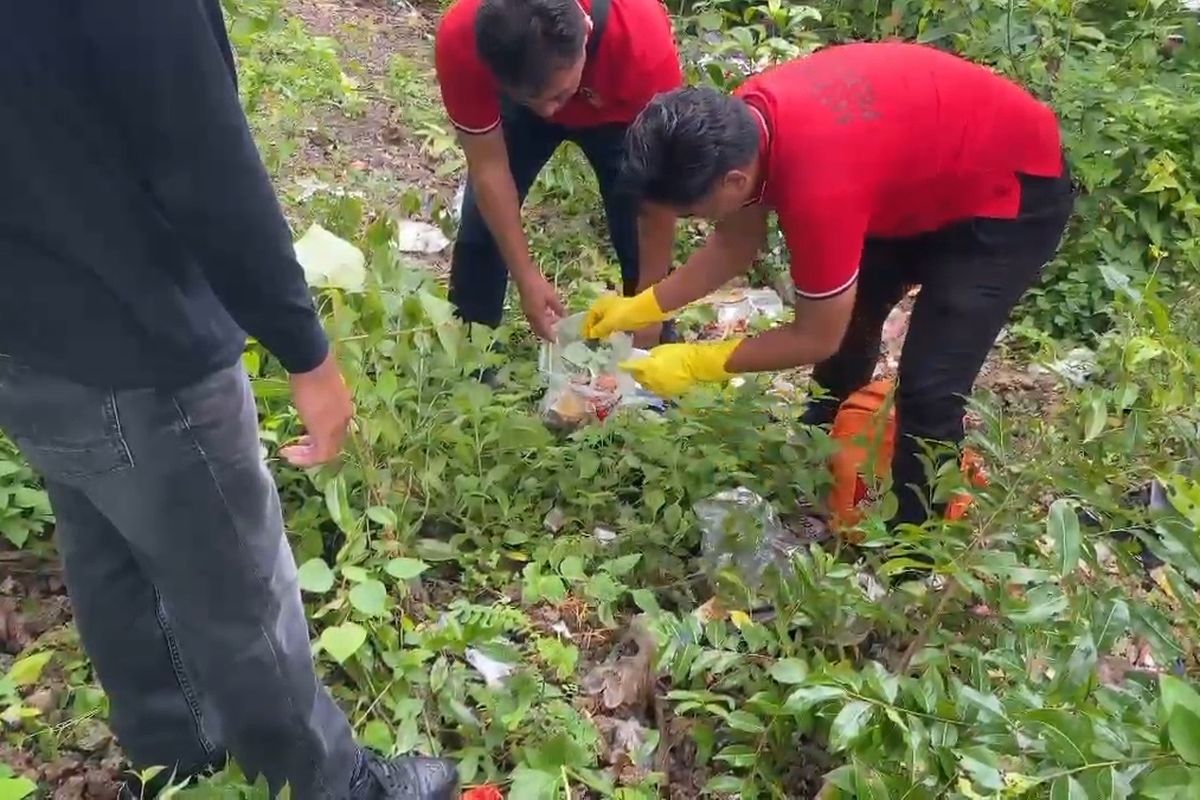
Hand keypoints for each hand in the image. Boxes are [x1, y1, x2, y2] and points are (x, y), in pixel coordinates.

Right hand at [281, 352, 353, 466]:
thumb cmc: (312, 370)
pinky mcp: (325, 432)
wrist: (312, 364)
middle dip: (312, 450)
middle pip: (333, 445)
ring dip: (306, 456)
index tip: (302, 439)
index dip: (319, 439)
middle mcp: (344, 420)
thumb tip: (308, 404)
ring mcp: (337, 427)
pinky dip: (304, 458)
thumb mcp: (318, 389)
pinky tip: (288, 455)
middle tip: (294, 450)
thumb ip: (319, 402)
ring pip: (326, 453)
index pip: (337, 433)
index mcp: (345, 409)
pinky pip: (318, 455)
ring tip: (289, 454)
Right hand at [517, 274, 565, 340]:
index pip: (544, 331)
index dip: (550, 336)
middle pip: (538, 329)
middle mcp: (531, 316)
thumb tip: (564, 316)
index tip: (556, 340)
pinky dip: (541, 319)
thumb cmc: (538, 286)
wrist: (524, 276)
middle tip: (555, 333)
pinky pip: (534, 317)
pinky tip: (547, 312)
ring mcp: (527, 311)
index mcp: (537, 316)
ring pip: (536, 323)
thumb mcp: (552, 297)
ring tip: (554, 321)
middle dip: (546, 333)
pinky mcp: (526, 306)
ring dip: (544, 325)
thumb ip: (558, 308)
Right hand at [583, 289, 669, 338]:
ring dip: (603, 330)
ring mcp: (615, 309)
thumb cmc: (624, 315)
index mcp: (599, 304)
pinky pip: (613, 323)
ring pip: (605, 321)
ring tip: (600, 341)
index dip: (586, 328)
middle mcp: (606, 305)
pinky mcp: (624, 314)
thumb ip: (598, 330)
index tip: (585, 339)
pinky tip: (611, 336)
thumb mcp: (608, 323)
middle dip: (594, 329)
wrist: (645, 311)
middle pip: (597, 318)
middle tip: (592, 341)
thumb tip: (591, 335)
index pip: (589, 317)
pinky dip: (611, 329)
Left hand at [619, 339, 743, 397]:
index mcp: (647, 368)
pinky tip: (659, 381)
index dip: (624, 366)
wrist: (695, 364)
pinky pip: (657, 390)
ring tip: (648, 375)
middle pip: (637, 378)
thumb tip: (643, 361)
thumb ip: (649, 357)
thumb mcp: (661, 350)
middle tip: (637, 368)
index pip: (631, 368)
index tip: (620, 365)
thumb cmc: (679, 353)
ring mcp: (659, 388)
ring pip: (646, 386)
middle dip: (636, 373)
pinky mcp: (667, 393)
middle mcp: (650, 380)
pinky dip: (655, 385)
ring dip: (645, 381)